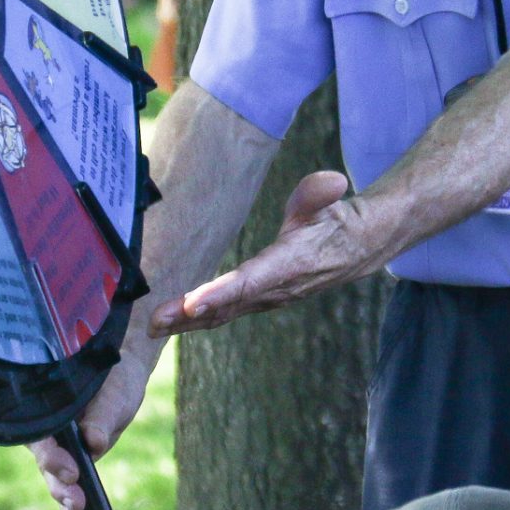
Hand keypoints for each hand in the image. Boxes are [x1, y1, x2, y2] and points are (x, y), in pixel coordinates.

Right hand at [29, 339, 159, 509]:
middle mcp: (48, 431)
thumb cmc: (114, 380)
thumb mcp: (113, 393)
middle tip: (77, 501)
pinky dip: (71, 504)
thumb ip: (101, 415)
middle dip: (60, 486)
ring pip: (55, 478)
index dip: (52, 458)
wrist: (123, 376)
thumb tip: (94, 442)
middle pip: (46, 464)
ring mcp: (60, 448)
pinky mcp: (73, 460)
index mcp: (49, 410)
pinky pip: (68, 484)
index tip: (72, 472)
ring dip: (65, 499)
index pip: (41, 437)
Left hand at [152, 170, 363, 335]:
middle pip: (227, 305)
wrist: (356, 249)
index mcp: (289, 264)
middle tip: (155, 322)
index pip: (250, 281)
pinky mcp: (259, 301)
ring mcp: (267, 299)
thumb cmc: (336, 220)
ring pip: (223, 314)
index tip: (191, 303)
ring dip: (186, 322)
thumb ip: (321, 192)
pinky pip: (225, 313)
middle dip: (189, 315)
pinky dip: (197, 321)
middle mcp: (276, 289)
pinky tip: (172, 324)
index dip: (220, 293)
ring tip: (153, 327)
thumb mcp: (331, 200)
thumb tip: (332, 182)